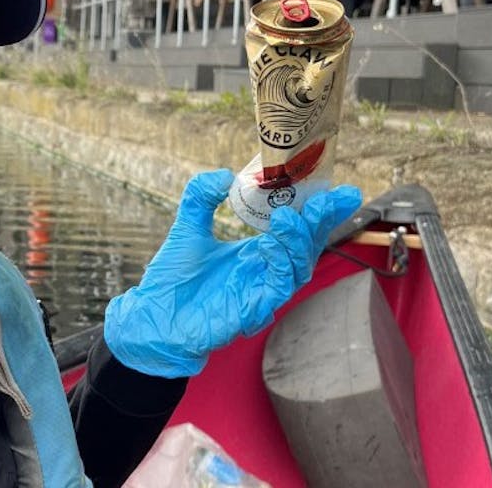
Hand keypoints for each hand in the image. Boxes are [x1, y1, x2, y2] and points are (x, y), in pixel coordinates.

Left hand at [103, 169, 361, 377]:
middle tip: (332, 198)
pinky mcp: (254, 309)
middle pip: (308, 244)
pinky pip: (278, 286)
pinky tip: (270, 244)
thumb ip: (201, 196)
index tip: (337, 188)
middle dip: (323, 221)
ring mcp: (263, 290)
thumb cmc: (174, 278)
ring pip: (298, 265)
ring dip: (299, 240)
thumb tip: (224, 175)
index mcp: (258, 250)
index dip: (319, 209)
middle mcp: (267, 269)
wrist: (154, 315)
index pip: (298, 227)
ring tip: (288, 216)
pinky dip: (279, 263)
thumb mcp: (188, 227)